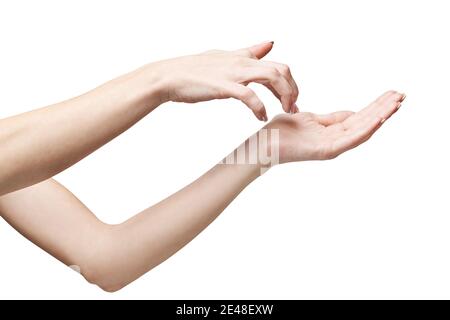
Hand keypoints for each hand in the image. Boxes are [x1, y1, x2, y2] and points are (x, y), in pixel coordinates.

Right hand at [149, 41, 298, 120]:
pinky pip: (249, 96)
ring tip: (284, 112)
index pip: (277, 65)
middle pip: (281, 70)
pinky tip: (261, 117)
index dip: (290, 83)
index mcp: (243, 58)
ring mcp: (233, 73)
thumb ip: (249, 52)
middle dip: (292, 90)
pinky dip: (259, 107)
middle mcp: (242, 62)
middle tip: (292, 109)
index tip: (292, 100)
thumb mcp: (225, 57)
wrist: (169, 77)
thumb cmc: (194, 71)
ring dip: (283, 96)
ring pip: (272, 77)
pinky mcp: (223, 86)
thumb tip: (269, 43)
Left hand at [265, 91, 405, 162]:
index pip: (359, 118)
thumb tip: (350, 114)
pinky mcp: (327, 150)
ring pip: (363, 130)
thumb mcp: (310, 119)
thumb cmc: (281, 131)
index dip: (375, 106)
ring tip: (397, 103)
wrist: (264, 143)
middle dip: (384, 108)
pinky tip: (381, 116)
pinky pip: (352, 137)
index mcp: (331, 133)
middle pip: (365, 123)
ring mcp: (332, 147)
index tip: (390, 94)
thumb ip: (330, 119)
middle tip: (402, 95)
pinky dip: (368, 126)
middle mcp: (335, 141)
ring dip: (381, 115)